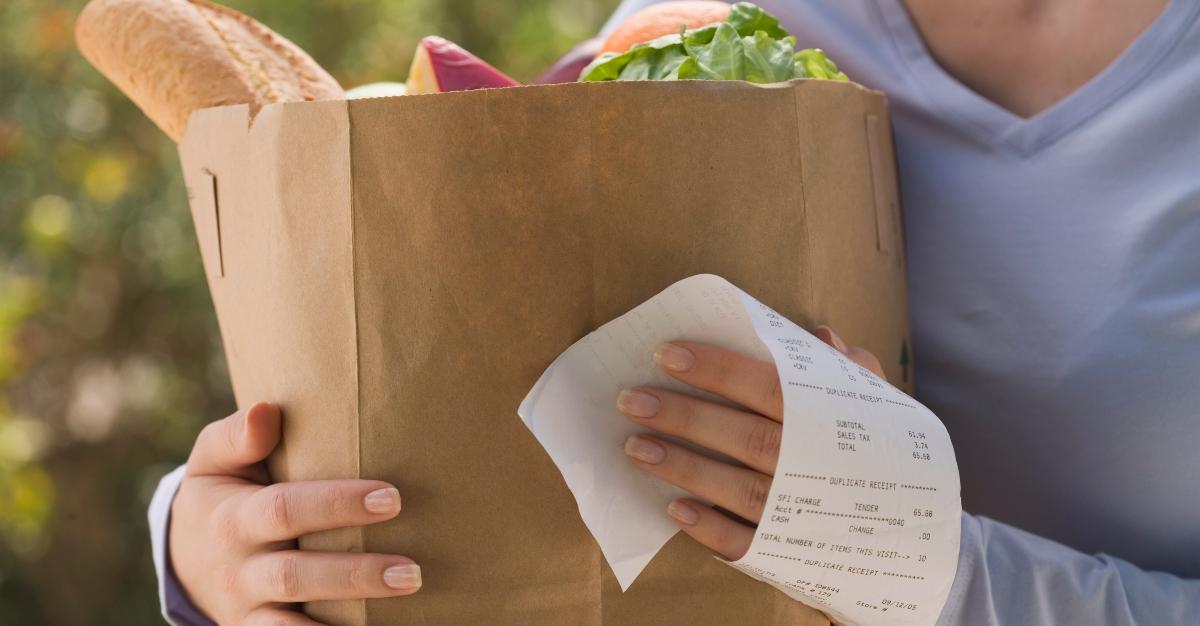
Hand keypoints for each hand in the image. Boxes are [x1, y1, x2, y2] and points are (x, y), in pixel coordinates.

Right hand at [170, 403, 420, 625]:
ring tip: (402, 601)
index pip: (286, 510)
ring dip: (347, 617)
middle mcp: (238, 569)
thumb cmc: (221, 492)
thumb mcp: (213, 460)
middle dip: (354, 573)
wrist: (183, 557)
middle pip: (295, 575)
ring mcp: (247, 608)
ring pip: (291, 624)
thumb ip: (237, 436)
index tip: (392, 497)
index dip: (337, 505)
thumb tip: (267, 411)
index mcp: (233, 518)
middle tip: (412, 570)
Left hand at [617, 326, 884, 559]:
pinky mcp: (792, 552)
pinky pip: (748, 544)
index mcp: (830, 421)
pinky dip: (710, 530)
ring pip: (738, 490)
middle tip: (631, 400)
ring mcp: (802, 514)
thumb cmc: (889, 456)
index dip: (717, 370)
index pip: (768, 386)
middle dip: (685, 417)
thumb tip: (818, 334)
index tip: (666, 353)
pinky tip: (674, 511)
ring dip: (684, 469)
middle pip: (743, 437)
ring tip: (635, 448)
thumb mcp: (882, 405)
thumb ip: (851, 367)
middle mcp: (815, 466)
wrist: (923, 537)